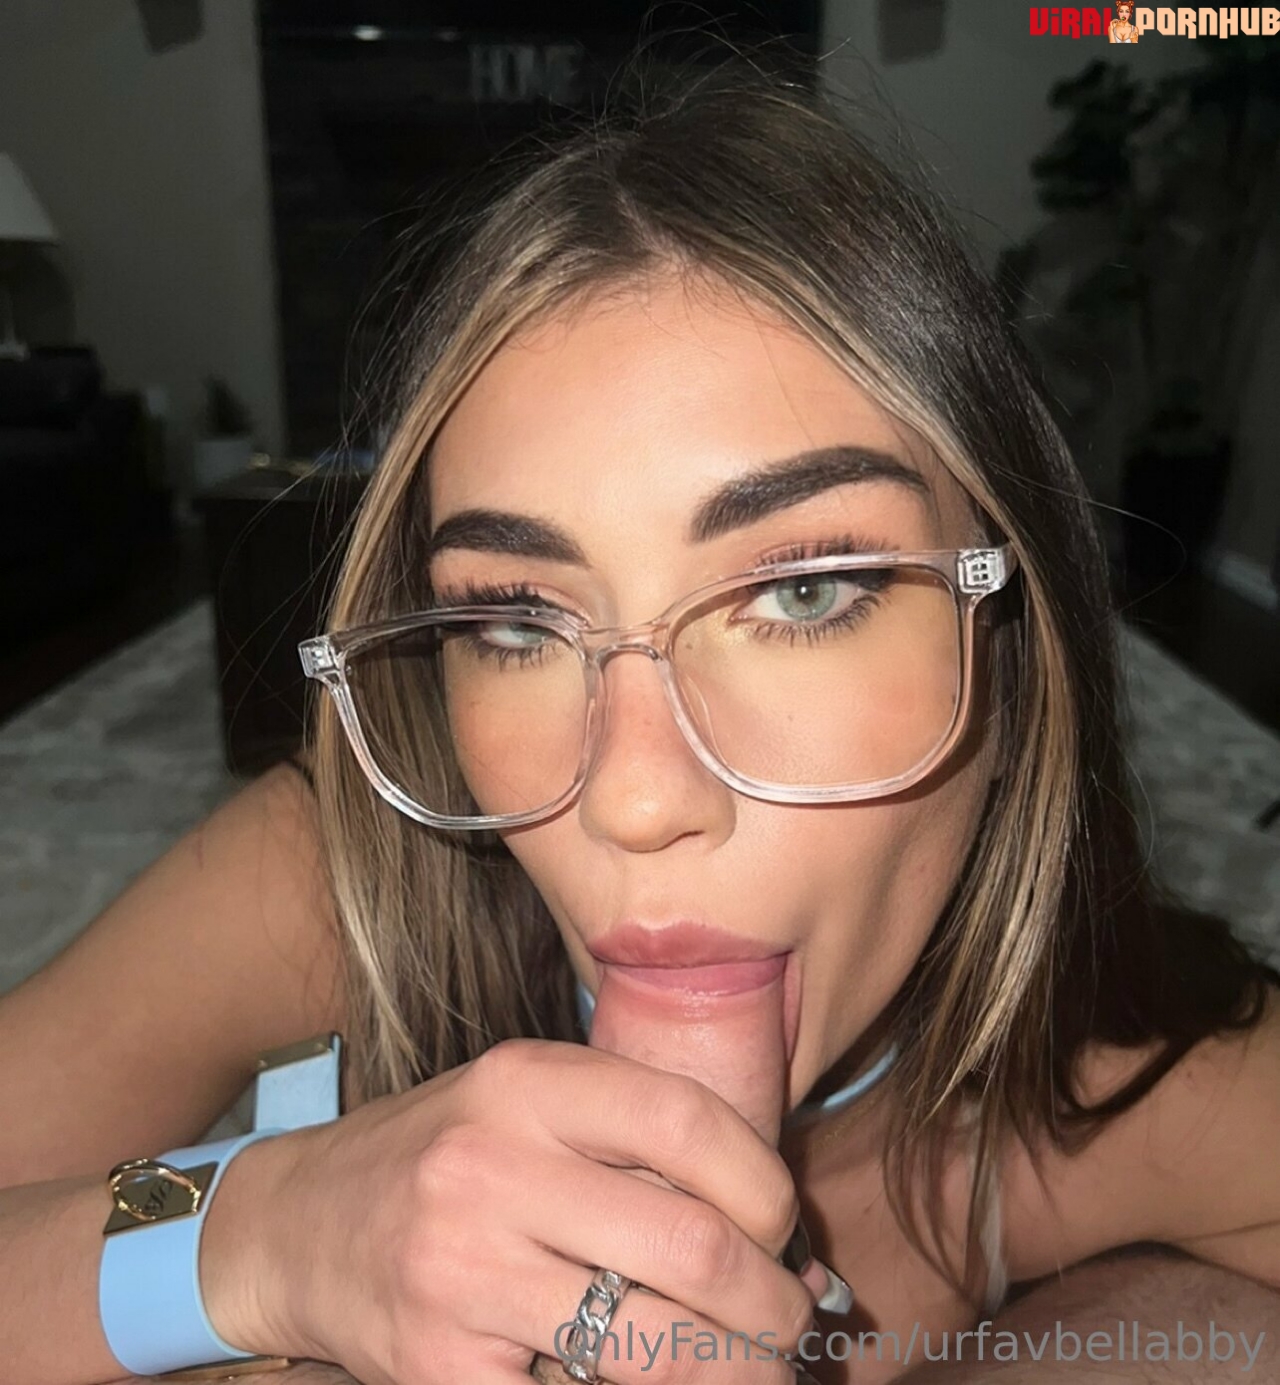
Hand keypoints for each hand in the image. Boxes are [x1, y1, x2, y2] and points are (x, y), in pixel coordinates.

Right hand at [220, 1038, 817, 1383]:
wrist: (298, 1226)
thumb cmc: (444, 1157)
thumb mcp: (528, 1105)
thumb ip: (635, 1144)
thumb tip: (782, 1238)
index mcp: (526, 1084)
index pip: (690, 1122)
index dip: (765, 1186)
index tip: (782, 1227)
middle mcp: (492, 1168)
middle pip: (693, 1246)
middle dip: (770, 1304)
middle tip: (787, 1321)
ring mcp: (462, 1274)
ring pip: (656, 1348)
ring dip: (734, 1372)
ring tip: (753, 1368)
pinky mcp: (441, 1369)